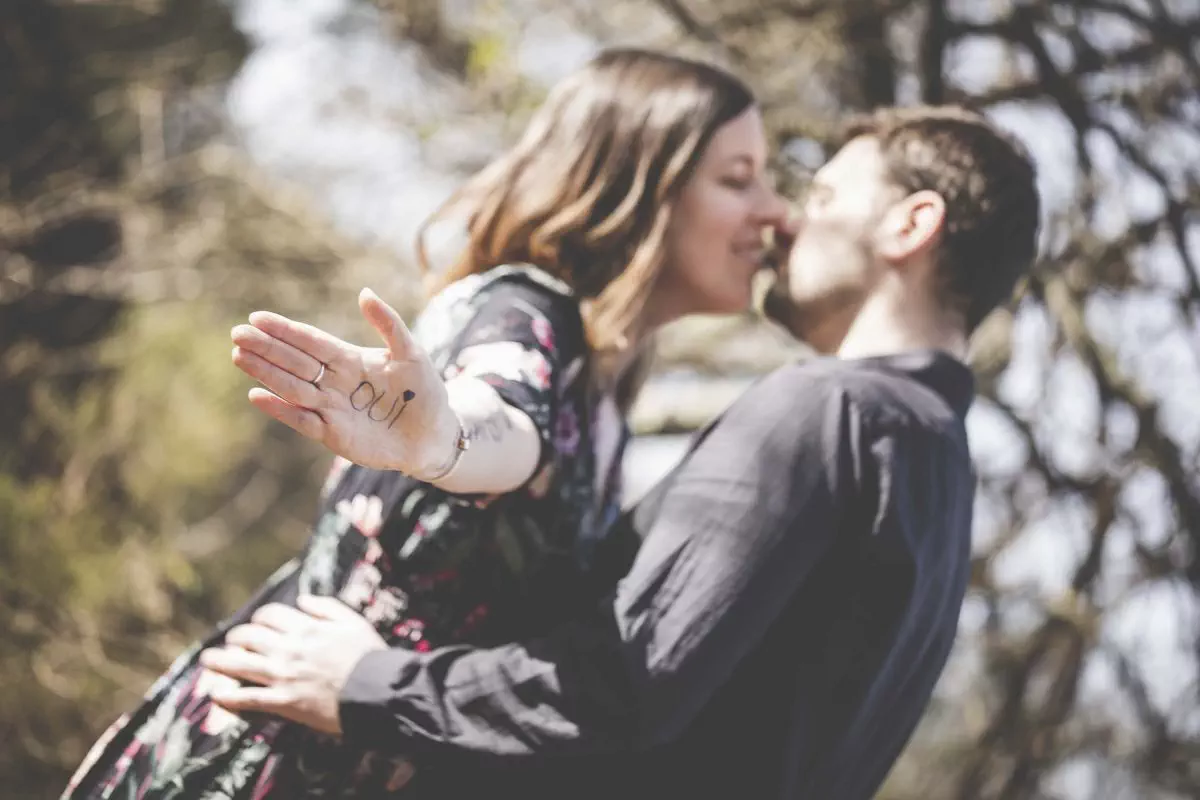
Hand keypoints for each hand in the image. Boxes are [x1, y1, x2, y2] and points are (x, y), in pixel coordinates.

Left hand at [198, 595, 386, 735]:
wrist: (375, 691)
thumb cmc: (369, 656)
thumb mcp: (353, 622)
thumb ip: (327, 608)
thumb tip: (302, 599)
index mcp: (306, 628)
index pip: (270, 615)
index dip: (259, 618)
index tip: (258, 623)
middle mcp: (289, 649)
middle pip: (249, 637)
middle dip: (237, 637)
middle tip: (232, 641)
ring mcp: (283, 676)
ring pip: (241, 664)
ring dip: (220, 661)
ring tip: (207, 661)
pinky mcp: (283, 702)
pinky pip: (248, 698)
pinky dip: (229, 696)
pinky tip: (216, 694)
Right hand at [231, 289, 458, 475]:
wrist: (434, 435)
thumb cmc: (424, 391)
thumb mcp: (411, 353)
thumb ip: (389, 324)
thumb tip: (364, 292)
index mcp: (349, 359)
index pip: (311, 341)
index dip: (285, 330)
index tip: (257, 317)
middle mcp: (334, 382)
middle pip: (294, 361)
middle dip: (266, 348)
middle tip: (238, 334)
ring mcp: (331, 408)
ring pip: (292, 387)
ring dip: (266, 373)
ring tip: (239, 356)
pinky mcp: (333, 435)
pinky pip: (302, 421)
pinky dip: (281, 409)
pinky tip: (257, 395)